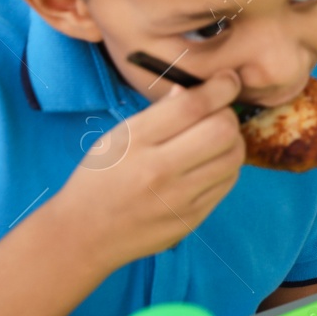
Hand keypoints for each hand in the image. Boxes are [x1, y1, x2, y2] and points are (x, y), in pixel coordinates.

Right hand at [56, 70, 245, 271]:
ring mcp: (177, 198)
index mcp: (136, 141)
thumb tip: (194, 89)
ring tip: (215, 140)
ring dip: (232, 141)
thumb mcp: (117, 137)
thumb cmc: (99, 178)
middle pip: (222, 129)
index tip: (228, 80)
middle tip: (219, 115)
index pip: (193, 105)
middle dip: (228, 114)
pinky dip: (226, 167)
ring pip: (233, 157)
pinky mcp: (191, 219)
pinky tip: (210, 164)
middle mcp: (158, 170)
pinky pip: (227, 182)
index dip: (221, 87)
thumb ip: (159, 112)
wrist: (82, 235)